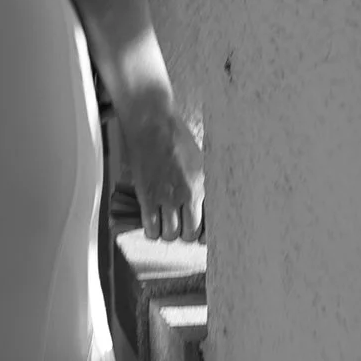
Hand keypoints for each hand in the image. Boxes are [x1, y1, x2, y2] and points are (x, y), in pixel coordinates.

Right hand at [120, 96, 203, 244]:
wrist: (152, 123)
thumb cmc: (174, 138)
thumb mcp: (200, 162)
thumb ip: (202, 186)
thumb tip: (203, 208)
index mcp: (205, 185)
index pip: (211, 223)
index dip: (205, 235)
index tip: (201, 236)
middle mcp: (189, 193)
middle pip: (190, 234)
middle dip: (183, 233)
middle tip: (178, 226)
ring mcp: (168, 196)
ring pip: (170, 234)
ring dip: (166, 232)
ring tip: (163, 223)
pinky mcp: (148, 196)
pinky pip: (151, 228)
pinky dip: (151, 231)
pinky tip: (151, 222)